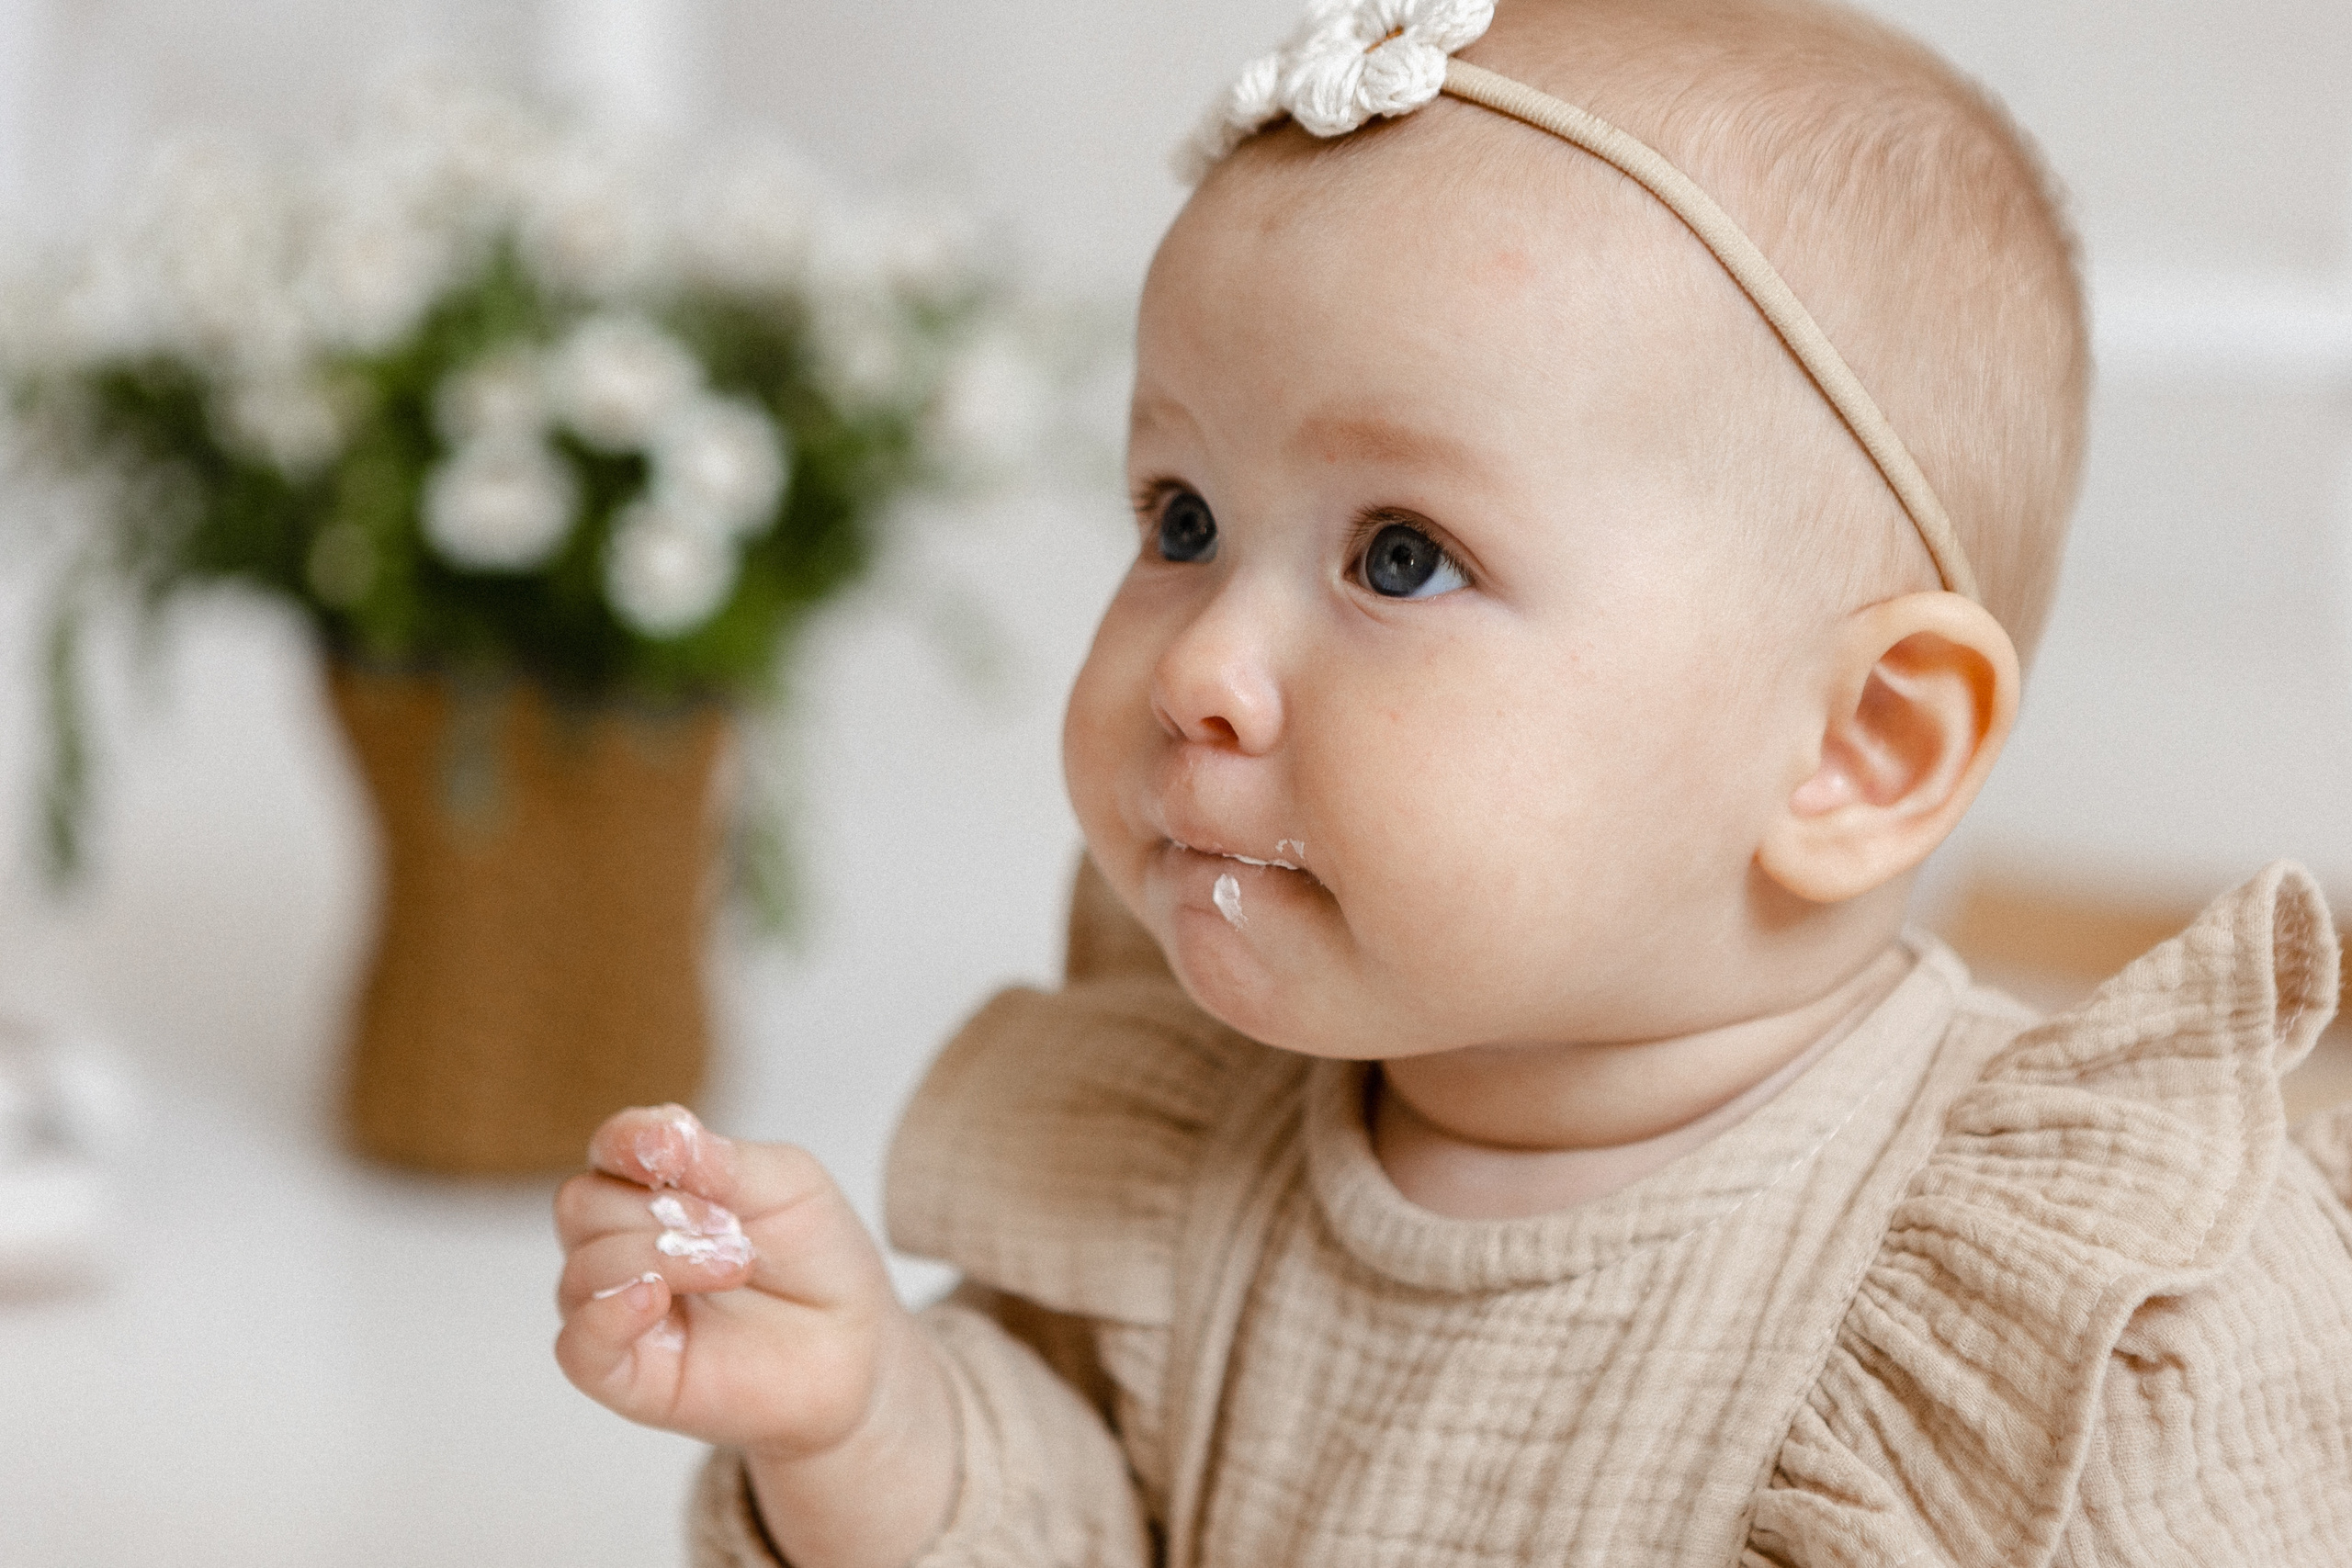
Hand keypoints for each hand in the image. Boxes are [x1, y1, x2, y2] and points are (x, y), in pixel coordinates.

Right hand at [554, 1106, 955, 1567]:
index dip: (631, 1141)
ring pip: (585, 1267)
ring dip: (663, 1256)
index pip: (609, 1149)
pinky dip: (607, 1314)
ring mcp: (617, 1309)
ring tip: (736, 1265)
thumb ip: (718, 1159)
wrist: (855, 1344)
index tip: (673, 1148)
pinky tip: (652, 1297)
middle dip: (663, 1208)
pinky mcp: (626, 1375)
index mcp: (652, 1186)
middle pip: (584, 1203)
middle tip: (736, 1229)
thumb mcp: (785, 1184)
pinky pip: (579, 1346)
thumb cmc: (814, 1256)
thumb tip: (653, 1137)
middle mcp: (620, 1243)